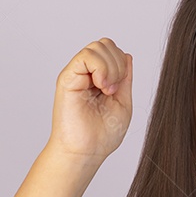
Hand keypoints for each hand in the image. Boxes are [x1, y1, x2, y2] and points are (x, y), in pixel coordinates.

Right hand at [47, 37, 132, 162]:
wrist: (85, 152)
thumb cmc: (101, 135)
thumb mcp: (122, 102)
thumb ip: (125, 78)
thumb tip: (127, 55)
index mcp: (99, 79)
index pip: (113, 52)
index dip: (121, 64)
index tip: (118, 89)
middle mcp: (86, 74)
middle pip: (105, 44)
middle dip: (117, 63)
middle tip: (112, 90)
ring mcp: (76, 75)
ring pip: (97, 46)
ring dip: (110, 67)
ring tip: (106, 89)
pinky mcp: (68, 78)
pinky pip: (86, 55)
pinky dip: (100, 67)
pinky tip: (101, 86)